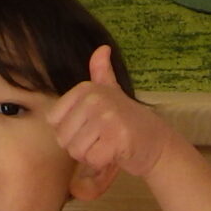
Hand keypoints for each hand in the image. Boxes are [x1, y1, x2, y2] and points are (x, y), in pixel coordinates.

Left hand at [50, 46, 182, 181]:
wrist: (157, 142)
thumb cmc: (128, 121)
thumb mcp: (112, 93)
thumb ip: (102, 73)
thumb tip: (102, 48)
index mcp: (86, 88)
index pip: (53, 120)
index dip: (69, 132)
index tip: (90, 128)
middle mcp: (95, 98)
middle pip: (63, 138)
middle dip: (80, 147)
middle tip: (101, 140)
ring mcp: (107, 117)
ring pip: (77, 151)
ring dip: (91, 156)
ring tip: (108, 146)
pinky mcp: (117, 137)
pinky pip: (92, 159)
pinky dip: (102, 163)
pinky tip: (115, 153)